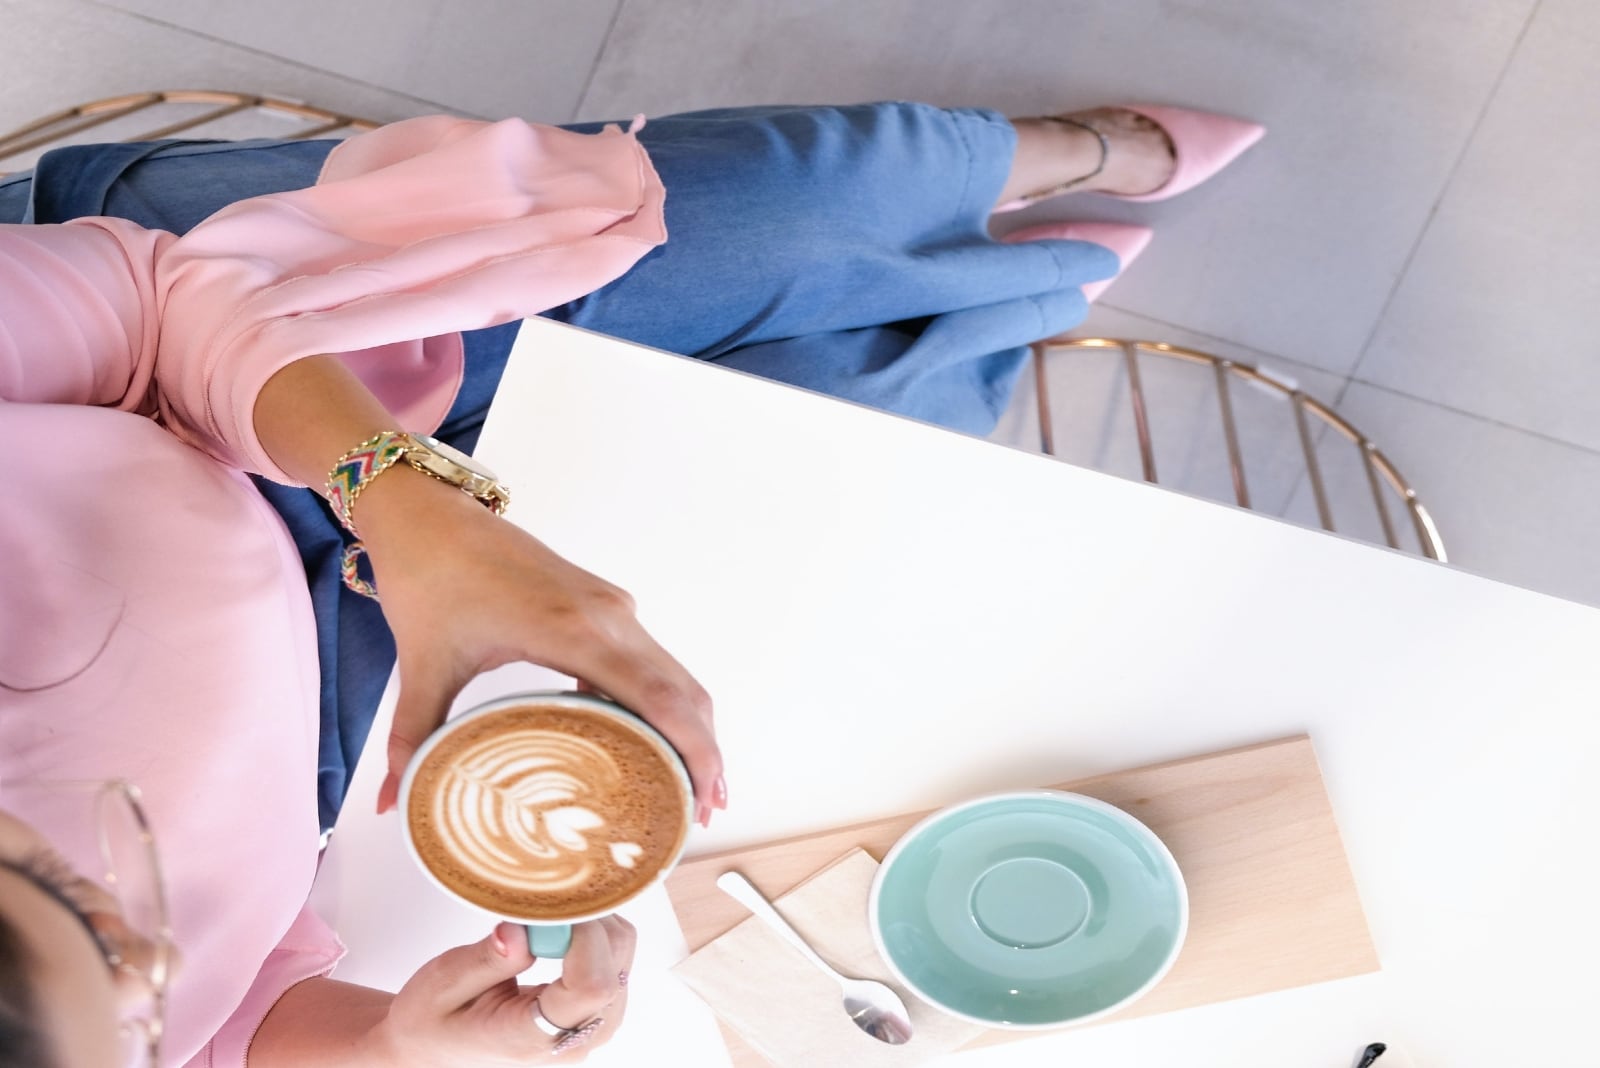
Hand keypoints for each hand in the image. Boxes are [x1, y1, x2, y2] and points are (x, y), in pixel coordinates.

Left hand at [356, 468, 725, 821]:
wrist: (430, 514)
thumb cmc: (430, 578)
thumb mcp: (424, 666)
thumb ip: (414, 739)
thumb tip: (394, 801)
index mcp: (572, 631)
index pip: (659, 698)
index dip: (693, 751)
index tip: (701, 800)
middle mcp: (607, 616)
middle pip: (683, 691)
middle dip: (703, 753)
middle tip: (702, 814)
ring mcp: (611, 607)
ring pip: (674, 674)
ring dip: (691, 726)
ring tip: (688, 786)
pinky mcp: (605, 604)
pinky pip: (651, 658)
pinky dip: (664, 701)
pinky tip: (649, 740)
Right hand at [376, 917, 635, 1065]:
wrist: (432, 1047)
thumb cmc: (433, 1020)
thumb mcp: (442, 984)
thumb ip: (485, 959)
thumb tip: (523, 929)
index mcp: (532, 1038)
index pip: (593, 986)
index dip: (585, 935)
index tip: (555, 904)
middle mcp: (573, 1040)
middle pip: (615, 966)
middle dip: (587, 920)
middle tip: (543, 904)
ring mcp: (590, 1028)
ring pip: (622, 955)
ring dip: (591, 923)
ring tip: (543, 920)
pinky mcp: (595, 1011)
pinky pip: (615, 959)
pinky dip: (593, 934)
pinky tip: (557, 932)